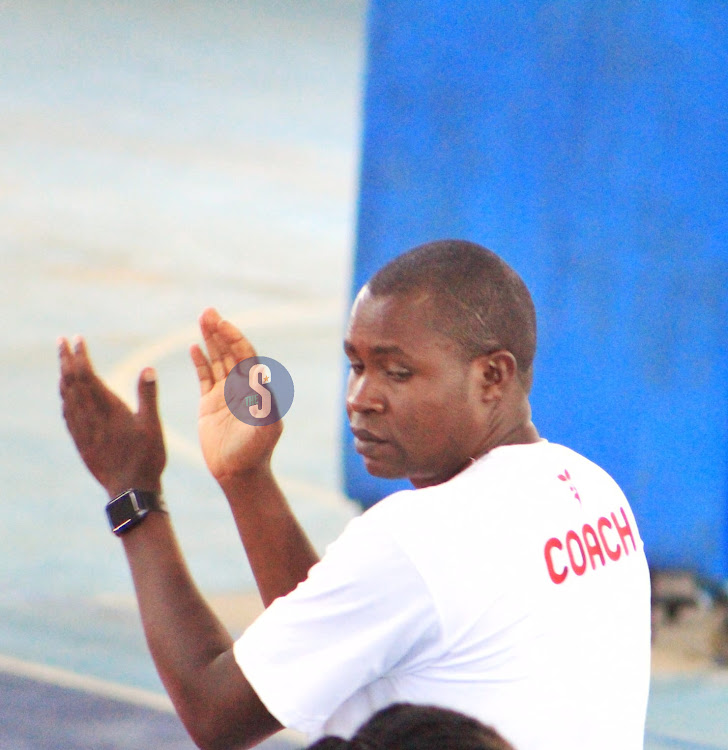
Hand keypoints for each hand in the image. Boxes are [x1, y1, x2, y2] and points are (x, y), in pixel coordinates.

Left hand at [58, 336, 165, 497]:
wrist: (130, 490)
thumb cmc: (146, 457)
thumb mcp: (152, 424)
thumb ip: (148, 395)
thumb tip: (148, 368)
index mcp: (107, 409)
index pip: (87, 375)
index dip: (80, 355)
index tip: (77, 338)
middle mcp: (90, 417)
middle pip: (71, 382)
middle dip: (65, 359)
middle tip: (61, 341)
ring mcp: (83, 430)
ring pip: (66, 397)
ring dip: (63, 376)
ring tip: (63, 363)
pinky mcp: (81, 442)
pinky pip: (67, 414)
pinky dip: (64, 398)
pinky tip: (65, 395)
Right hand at [190, 308, 281, 484]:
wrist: (239, 473)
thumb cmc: (255, 451)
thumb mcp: (264, 427)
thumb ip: (264, 402)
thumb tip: (261, 375)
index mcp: (255, 388)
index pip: (244, 355)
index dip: (234, 338)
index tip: (222, 323)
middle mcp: (241, 387)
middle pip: (230, 352)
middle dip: (220, 331)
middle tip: (208, 311)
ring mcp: (225, 394)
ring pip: (216, 360)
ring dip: (210, 340)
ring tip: (202, 319)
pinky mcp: (210, 404)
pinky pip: (204, 377)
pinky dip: (200, 361)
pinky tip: (194, 347)